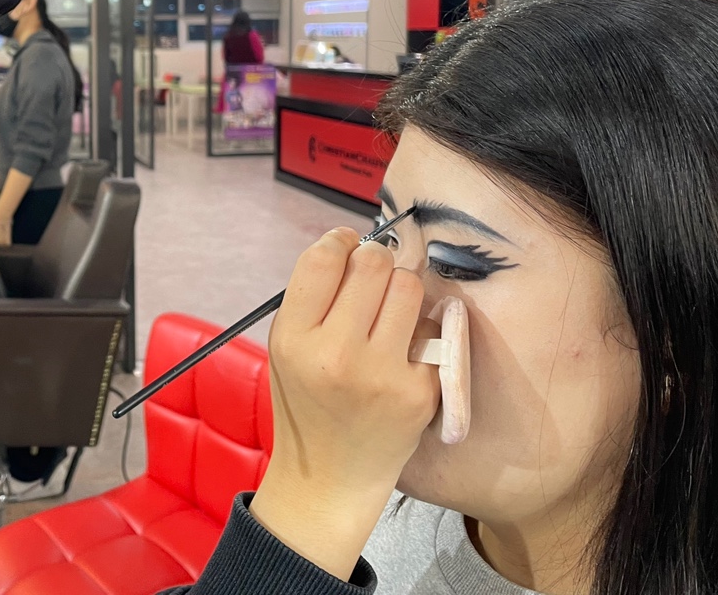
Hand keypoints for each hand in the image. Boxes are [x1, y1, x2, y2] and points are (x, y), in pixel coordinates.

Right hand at [249, 228, 439, 581]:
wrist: (330, 478)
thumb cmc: (307, 402)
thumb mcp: (286, 348)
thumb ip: (312, 298)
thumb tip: (352, 243)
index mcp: (294, 338)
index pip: (323, 259)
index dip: (340, 240)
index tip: (346, 245)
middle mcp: (336, 354)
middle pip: (373, 263)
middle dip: (375, 259)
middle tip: (371, 276)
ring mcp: (382, 373)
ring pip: (409, 286)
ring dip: (401, 287)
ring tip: (389, 307)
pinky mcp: (419, 391)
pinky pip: (431, 328)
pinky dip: (419, 330)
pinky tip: (404, 348)